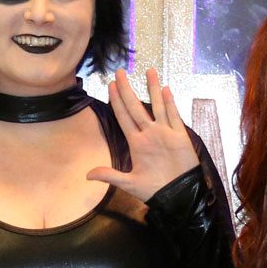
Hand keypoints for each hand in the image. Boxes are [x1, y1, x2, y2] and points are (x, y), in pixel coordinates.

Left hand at [86, 67, 198, 203]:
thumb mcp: (130, 183)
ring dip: (152, 89)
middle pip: (136, 107)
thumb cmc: (155, 190)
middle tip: (120, 71)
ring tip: (149, 70)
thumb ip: (110, 176)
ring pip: (157, 106)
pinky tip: (166, 89)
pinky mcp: (179, 137)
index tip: (111, 85)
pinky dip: (171, 103)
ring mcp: (165, 133)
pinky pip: (174, 117)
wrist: (178, 196)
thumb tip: (87, 175)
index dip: (117, 101)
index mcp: (137, 143)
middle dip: (128, 89)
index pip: (123, 117)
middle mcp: (149, 134)